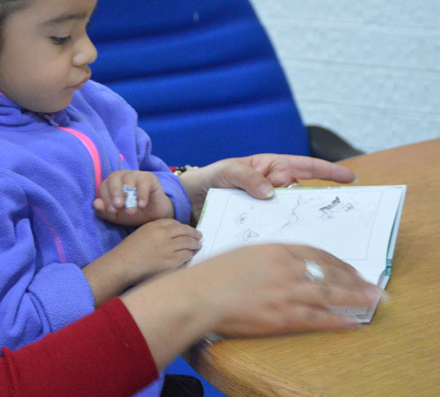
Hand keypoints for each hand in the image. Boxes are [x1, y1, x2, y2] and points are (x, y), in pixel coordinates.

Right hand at [82, 218, 201, 305]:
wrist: (122, 265)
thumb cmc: (128, 252)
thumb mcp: (141, 234)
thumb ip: (155, 232)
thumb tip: (171, 235)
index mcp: (154, 226)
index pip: (174, 223)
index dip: (182, 226)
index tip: (186, 230)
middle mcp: (162, 234)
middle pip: (184, 230)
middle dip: (193, 233)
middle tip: (199, 236)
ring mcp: (167, 248)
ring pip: (188, 243)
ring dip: (195, 244)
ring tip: (198, 245)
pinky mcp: (170, 261)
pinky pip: (185, 256)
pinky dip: (190, 255)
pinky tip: (191, 255)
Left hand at [93, 170, 173, 226]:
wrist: (155, 218)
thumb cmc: (134, 214)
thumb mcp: (117, 217)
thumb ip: (104, 211)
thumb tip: (96, 203)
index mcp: (111, 184)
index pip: (103, 186)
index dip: (105, 198)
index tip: (112, 211)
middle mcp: (122, 177)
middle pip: (113, 177)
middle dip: (114, 192)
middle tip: (118, 206)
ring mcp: (136, 175)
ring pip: (128, 178)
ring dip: (128, 195)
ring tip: (131, 211)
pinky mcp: (149, 178)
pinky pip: (143, 182)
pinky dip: (142, 194)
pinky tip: (142, 205)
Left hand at [180, 154, 356, 222]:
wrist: (188, 201)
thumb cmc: (208, 178)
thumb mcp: (226, 172)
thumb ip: (247, 178)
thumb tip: (270, 191)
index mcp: (270, 168)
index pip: (305, 167)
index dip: (329, 171)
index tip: (350, 178)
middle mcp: (274, 186)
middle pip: (305, 194)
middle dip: (323, 203)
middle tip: (343, 215)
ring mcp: (268, 206)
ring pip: (294, 213)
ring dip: (306, 223)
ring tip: (324, 235)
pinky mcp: (260, 223)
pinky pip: (278, 227)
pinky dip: (287, 235)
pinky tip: (295, 246)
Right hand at [183, 243, 380, 336]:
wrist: (199, 295)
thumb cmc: (213, 274)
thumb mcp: (242, 253)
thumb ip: (266, 257)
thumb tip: (282, 263)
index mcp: (275, 249)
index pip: (315, 253)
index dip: (336, 261)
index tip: (348, 268)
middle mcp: (286, 268)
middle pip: (328, 271)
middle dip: (353, 278)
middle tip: (371, 284)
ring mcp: (286, 292)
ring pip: (330, 294)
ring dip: (355, 297)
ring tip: (373, 300)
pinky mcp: (283, 315)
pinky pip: (318, 318)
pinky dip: (337, 321)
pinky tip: (351, 322)